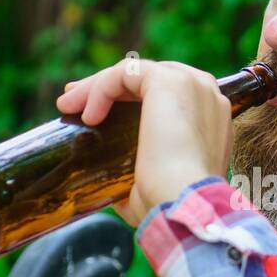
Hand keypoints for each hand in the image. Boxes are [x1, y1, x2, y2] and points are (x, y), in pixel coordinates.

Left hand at [56, 58, 232, 226]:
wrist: (182, 203)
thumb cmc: (168, 203)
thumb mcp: (153, 185)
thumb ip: (136, 177)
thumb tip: (112, 188)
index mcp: (209, 119)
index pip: (164, 95)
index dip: (125, 99)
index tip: (92, 114)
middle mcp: (205, 95)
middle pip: (147, 79)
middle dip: (106, 87)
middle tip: (72, 104)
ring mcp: (191, 84)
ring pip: (134, 72)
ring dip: (96, 86)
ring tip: (67, 107)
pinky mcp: (169, 80)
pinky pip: (126, 72)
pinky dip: (100, 88)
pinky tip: (87, 115)